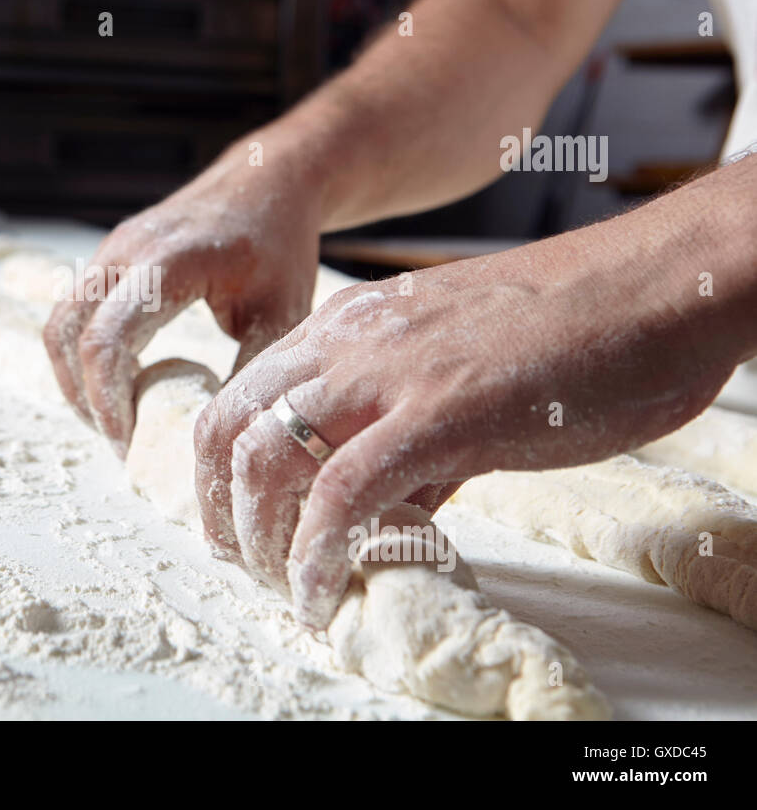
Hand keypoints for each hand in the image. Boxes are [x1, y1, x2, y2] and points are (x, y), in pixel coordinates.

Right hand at [43, 141, 322, 455]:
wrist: (268, 180)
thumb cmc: (280, 247)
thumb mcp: (281, 315)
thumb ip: (249, 374)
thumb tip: (221, 440)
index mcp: (168, 263)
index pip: (107, 339)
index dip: (107, 399)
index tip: (127, 443)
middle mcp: (127, 250)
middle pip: (67, 333)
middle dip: (83, 396)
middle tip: (117, 442)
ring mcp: (112, 248)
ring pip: (60, 321)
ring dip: (74, 375)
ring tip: (110, 419)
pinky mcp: (110, 255)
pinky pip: (73, 308)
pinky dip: (80, 351)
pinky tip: (117, 382)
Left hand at [195, 213, 741, 628]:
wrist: (657, 284)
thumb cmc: (571, 329)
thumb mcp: (455, 370)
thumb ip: (410, 436)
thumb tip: (387, 510)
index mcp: (347, 326)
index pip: (239, 398)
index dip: (220, 471)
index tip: (238, 523)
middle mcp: (348, 343)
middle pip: (226, 428)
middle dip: (218, 510)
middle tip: (244, 564)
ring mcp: (389, 375)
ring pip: (266, 459)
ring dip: (258, 540)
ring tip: (284, 586)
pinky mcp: (442, 414)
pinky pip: (342, 493)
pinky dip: (316, 554)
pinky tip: (320, 592)